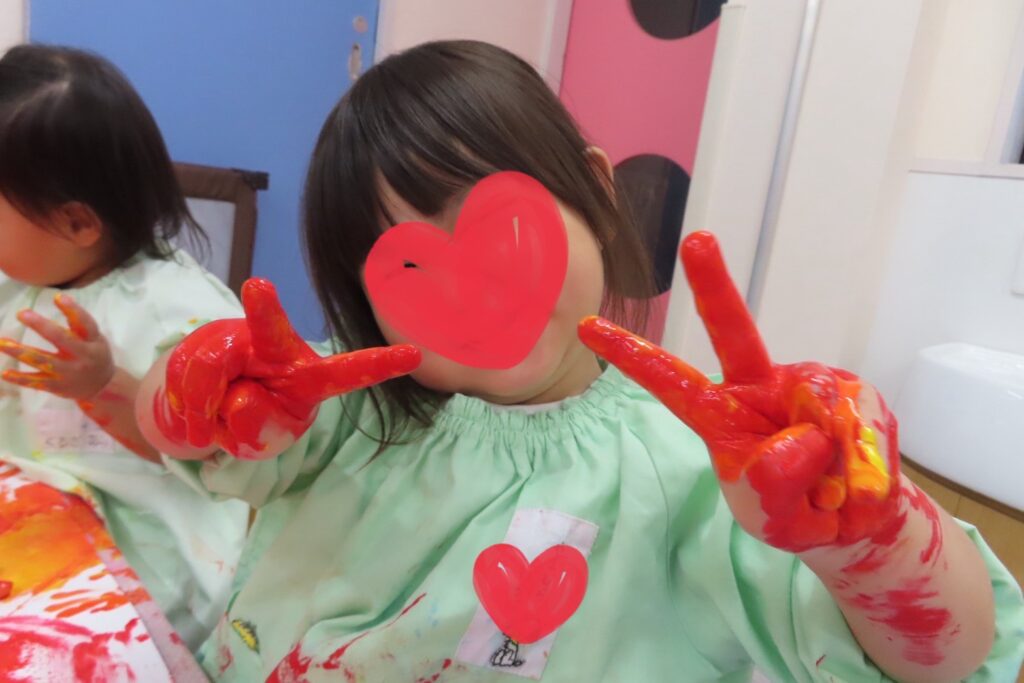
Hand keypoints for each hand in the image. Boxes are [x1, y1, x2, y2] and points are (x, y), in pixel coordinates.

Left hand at [0, 294, 114, 400]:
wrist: (102, 387)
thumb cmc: (95, 355)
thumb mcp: (96, 339)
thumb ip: (80, 323)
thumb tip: (58, 297)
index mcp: (92, 343)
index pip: (85, 324)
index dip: (73, 310)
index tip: (57, 296)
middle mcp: (81, 357)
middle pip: (60, 339)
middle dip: (40, 326)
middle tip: (22, 313)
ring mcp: (67, 373)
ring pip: (42, 361)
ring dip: (20, 352)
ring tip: (2, 343)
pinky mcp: (56, 386)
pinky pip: (35, 382)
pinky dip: (19, 378)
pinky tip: (5, 373)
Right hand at [155, 278, 420, 459]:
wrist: (204, 415)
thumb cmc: (252, 423)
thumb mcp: (264, 440)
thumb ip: (261, 426)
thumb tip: (240, 397)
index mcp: (310, 378)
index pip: (348, 372)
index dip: (380, 365)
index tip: (414, 354)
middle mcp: (277, 349)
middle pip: (270, 330)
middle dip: (266, 308)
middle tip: (260, 286)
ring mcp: (237, 340)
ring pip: (211, 371)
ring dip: (202, 411)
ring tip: (206, 431)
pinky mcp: (201, 342)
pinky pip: (183, 377)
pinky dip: (184, 410)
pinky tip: (193, 419)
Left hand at [578, 231, 900, 551]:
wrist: (856, 522)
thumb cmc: (794, 512)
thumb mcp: (773, 518)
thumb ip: (775, 487)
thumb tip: (802, 439)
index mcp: (720, 414)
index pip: (671, 381)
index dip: (632, 355)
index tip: (586, 326)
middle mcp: (760, 385)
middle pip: (735, 330)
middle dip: (713, 285)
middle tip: (695, 240)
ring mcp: (808, 385)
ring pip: (820, 405)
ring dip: (836, 463)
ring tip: (836, 497)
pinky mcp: (853, 392)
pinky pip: (862, 424)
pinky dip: (866, 469)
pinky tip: (862, 490)